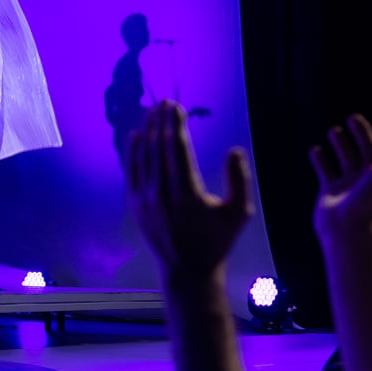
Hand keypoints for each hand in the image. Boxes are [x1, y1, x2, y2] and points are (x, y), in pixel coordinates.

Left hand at [127, 100, 252, 278]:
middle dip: (161, 121)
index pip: (178, 149)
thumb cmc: (217, 240)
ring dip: (147, 131)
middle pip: (158, 147)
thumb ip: (240, 181)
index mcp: (188, 193)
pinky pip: (131, 171)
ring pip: (143, 156)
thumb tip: (235, 150)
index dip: (176, 124)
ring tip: (152, 112)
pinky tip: (136, 135)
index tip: (177, 106)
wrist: (187, 268)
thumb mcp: (238, 213)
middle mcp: (161, 194)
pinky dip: (132, 152)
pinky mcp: (134, 204)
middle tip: (164, 101)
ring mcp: (144, 199)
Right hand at [309, 114, 371, 246]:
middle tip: (352, 118)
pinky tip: (315, 150)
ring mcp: (348, 184)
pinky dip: (320, 160)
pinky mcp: (330, 191)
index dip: (371, 135)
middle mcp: (364, 178)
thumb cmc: (364, 207)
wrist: (345, 231)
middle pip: (364, 150)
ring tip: (334, 131)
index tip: (363, 120)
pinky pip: (325, 171)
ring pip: (345, 159)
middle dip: (360, 134)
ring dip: (340, 145)